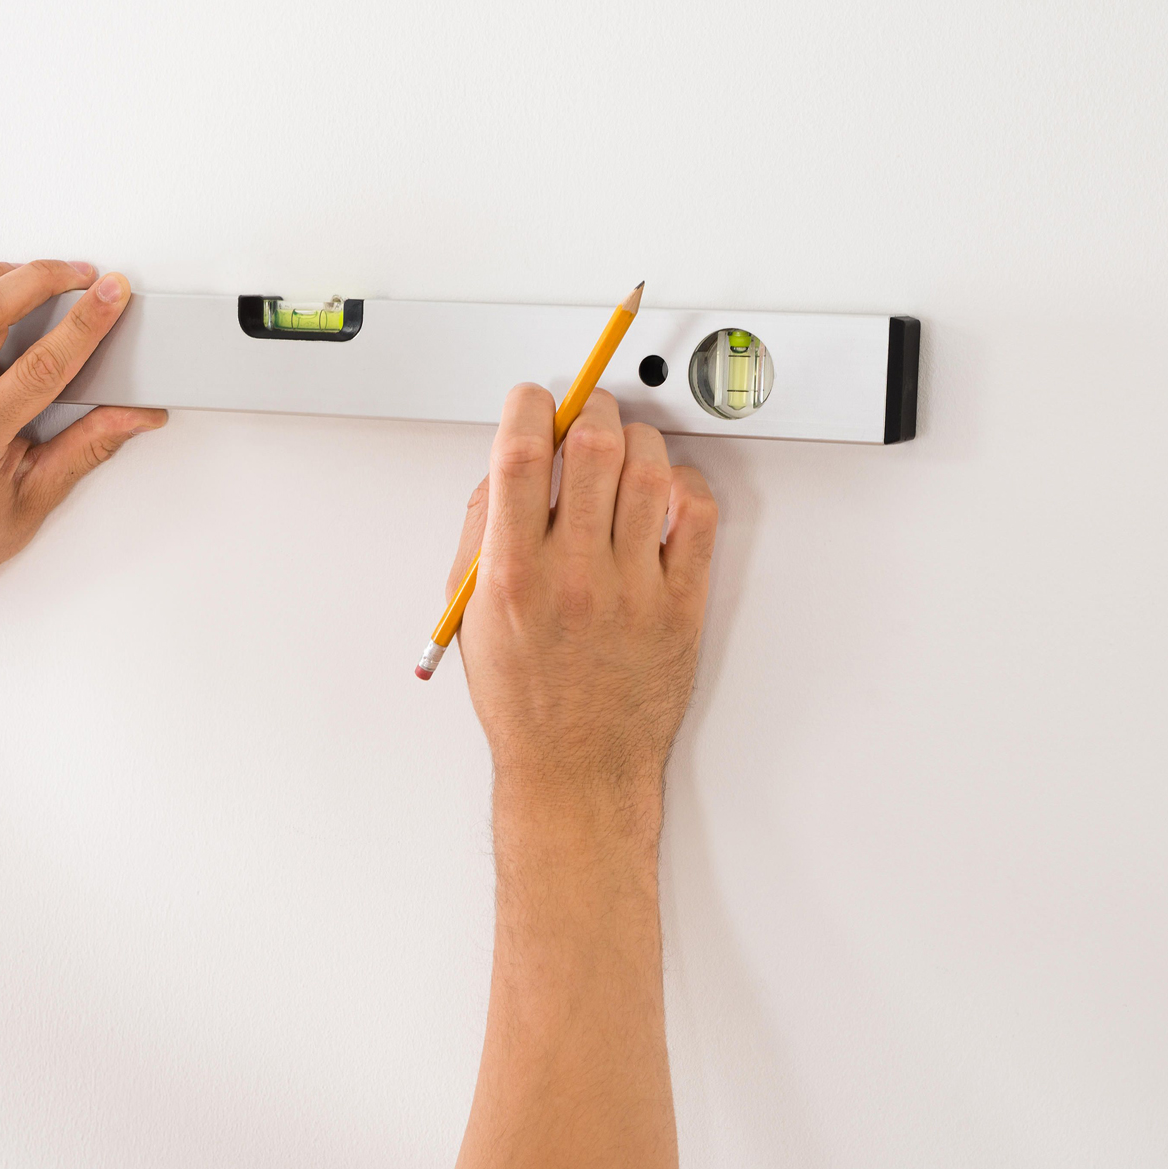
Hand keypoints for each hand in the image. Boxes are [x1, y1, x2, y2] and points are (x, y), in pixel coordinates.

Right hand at [448, 385, 717, 802]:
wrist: (575, 766)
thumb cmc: (523, 698)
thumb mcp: (469, 614)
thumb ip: (482, 536)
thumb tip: (506, 469)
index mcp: (512, 574)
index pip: (521, 454)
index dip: (529, 406)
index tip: (533, 402)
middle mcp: (574, 575)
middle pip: (594, 447)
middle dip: (589, 410)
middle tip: (585, 417)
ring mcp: (633, 588)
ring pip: (649, 470)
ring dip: (635, 440)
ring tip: (623, 451)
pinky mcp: (681, 603)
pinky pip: (698, 515)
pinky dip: (683, 485)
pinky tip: (663, 494)